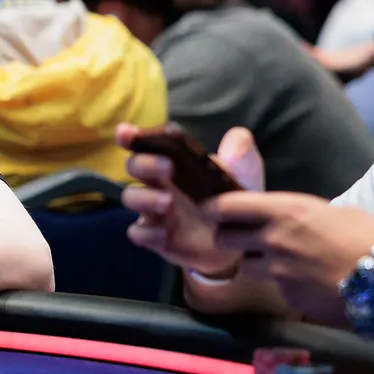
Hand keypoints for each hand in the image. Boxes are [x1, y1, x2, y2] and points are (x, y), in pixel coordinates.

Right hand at [116, 124, 264, 276]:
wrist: (240, 241)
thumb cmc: (235, 201)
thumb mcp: (245, 175)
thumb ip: (242, 153)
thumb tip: (236, 138)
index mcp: (173, 162)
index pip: (146, 144)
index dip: (131, 136)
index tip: (127, 132)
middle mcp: (158, 183)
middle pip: (133, 165)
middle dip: (144, 163)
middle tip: (169, 167)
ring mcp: (154, 211)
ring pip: (130, 197)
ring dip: (144, 197)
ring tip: (168, 202)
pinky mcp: (156, 238)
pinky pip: (137, 233)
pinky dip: (147, 232)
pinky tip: (164, 234)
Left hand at [202, 196, 373, 326]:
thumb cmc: (367, 237)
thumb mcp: (329, 211)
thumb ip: (296, 214)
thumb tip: (283, 218)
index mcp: (283, 211)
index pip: (227, 206)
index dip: (213, 207)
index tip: (210, 209)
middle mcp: (272, 240)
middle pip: (223, 239)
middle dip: (227, 238)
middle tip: (239, 239)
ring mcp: (276, 272)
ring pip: (246, 267)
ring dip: (255, 265)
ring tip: (278, 263)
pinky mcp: (286, 297)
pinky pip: (273, 288)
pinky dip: (283, 285)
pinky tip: (305, 282)